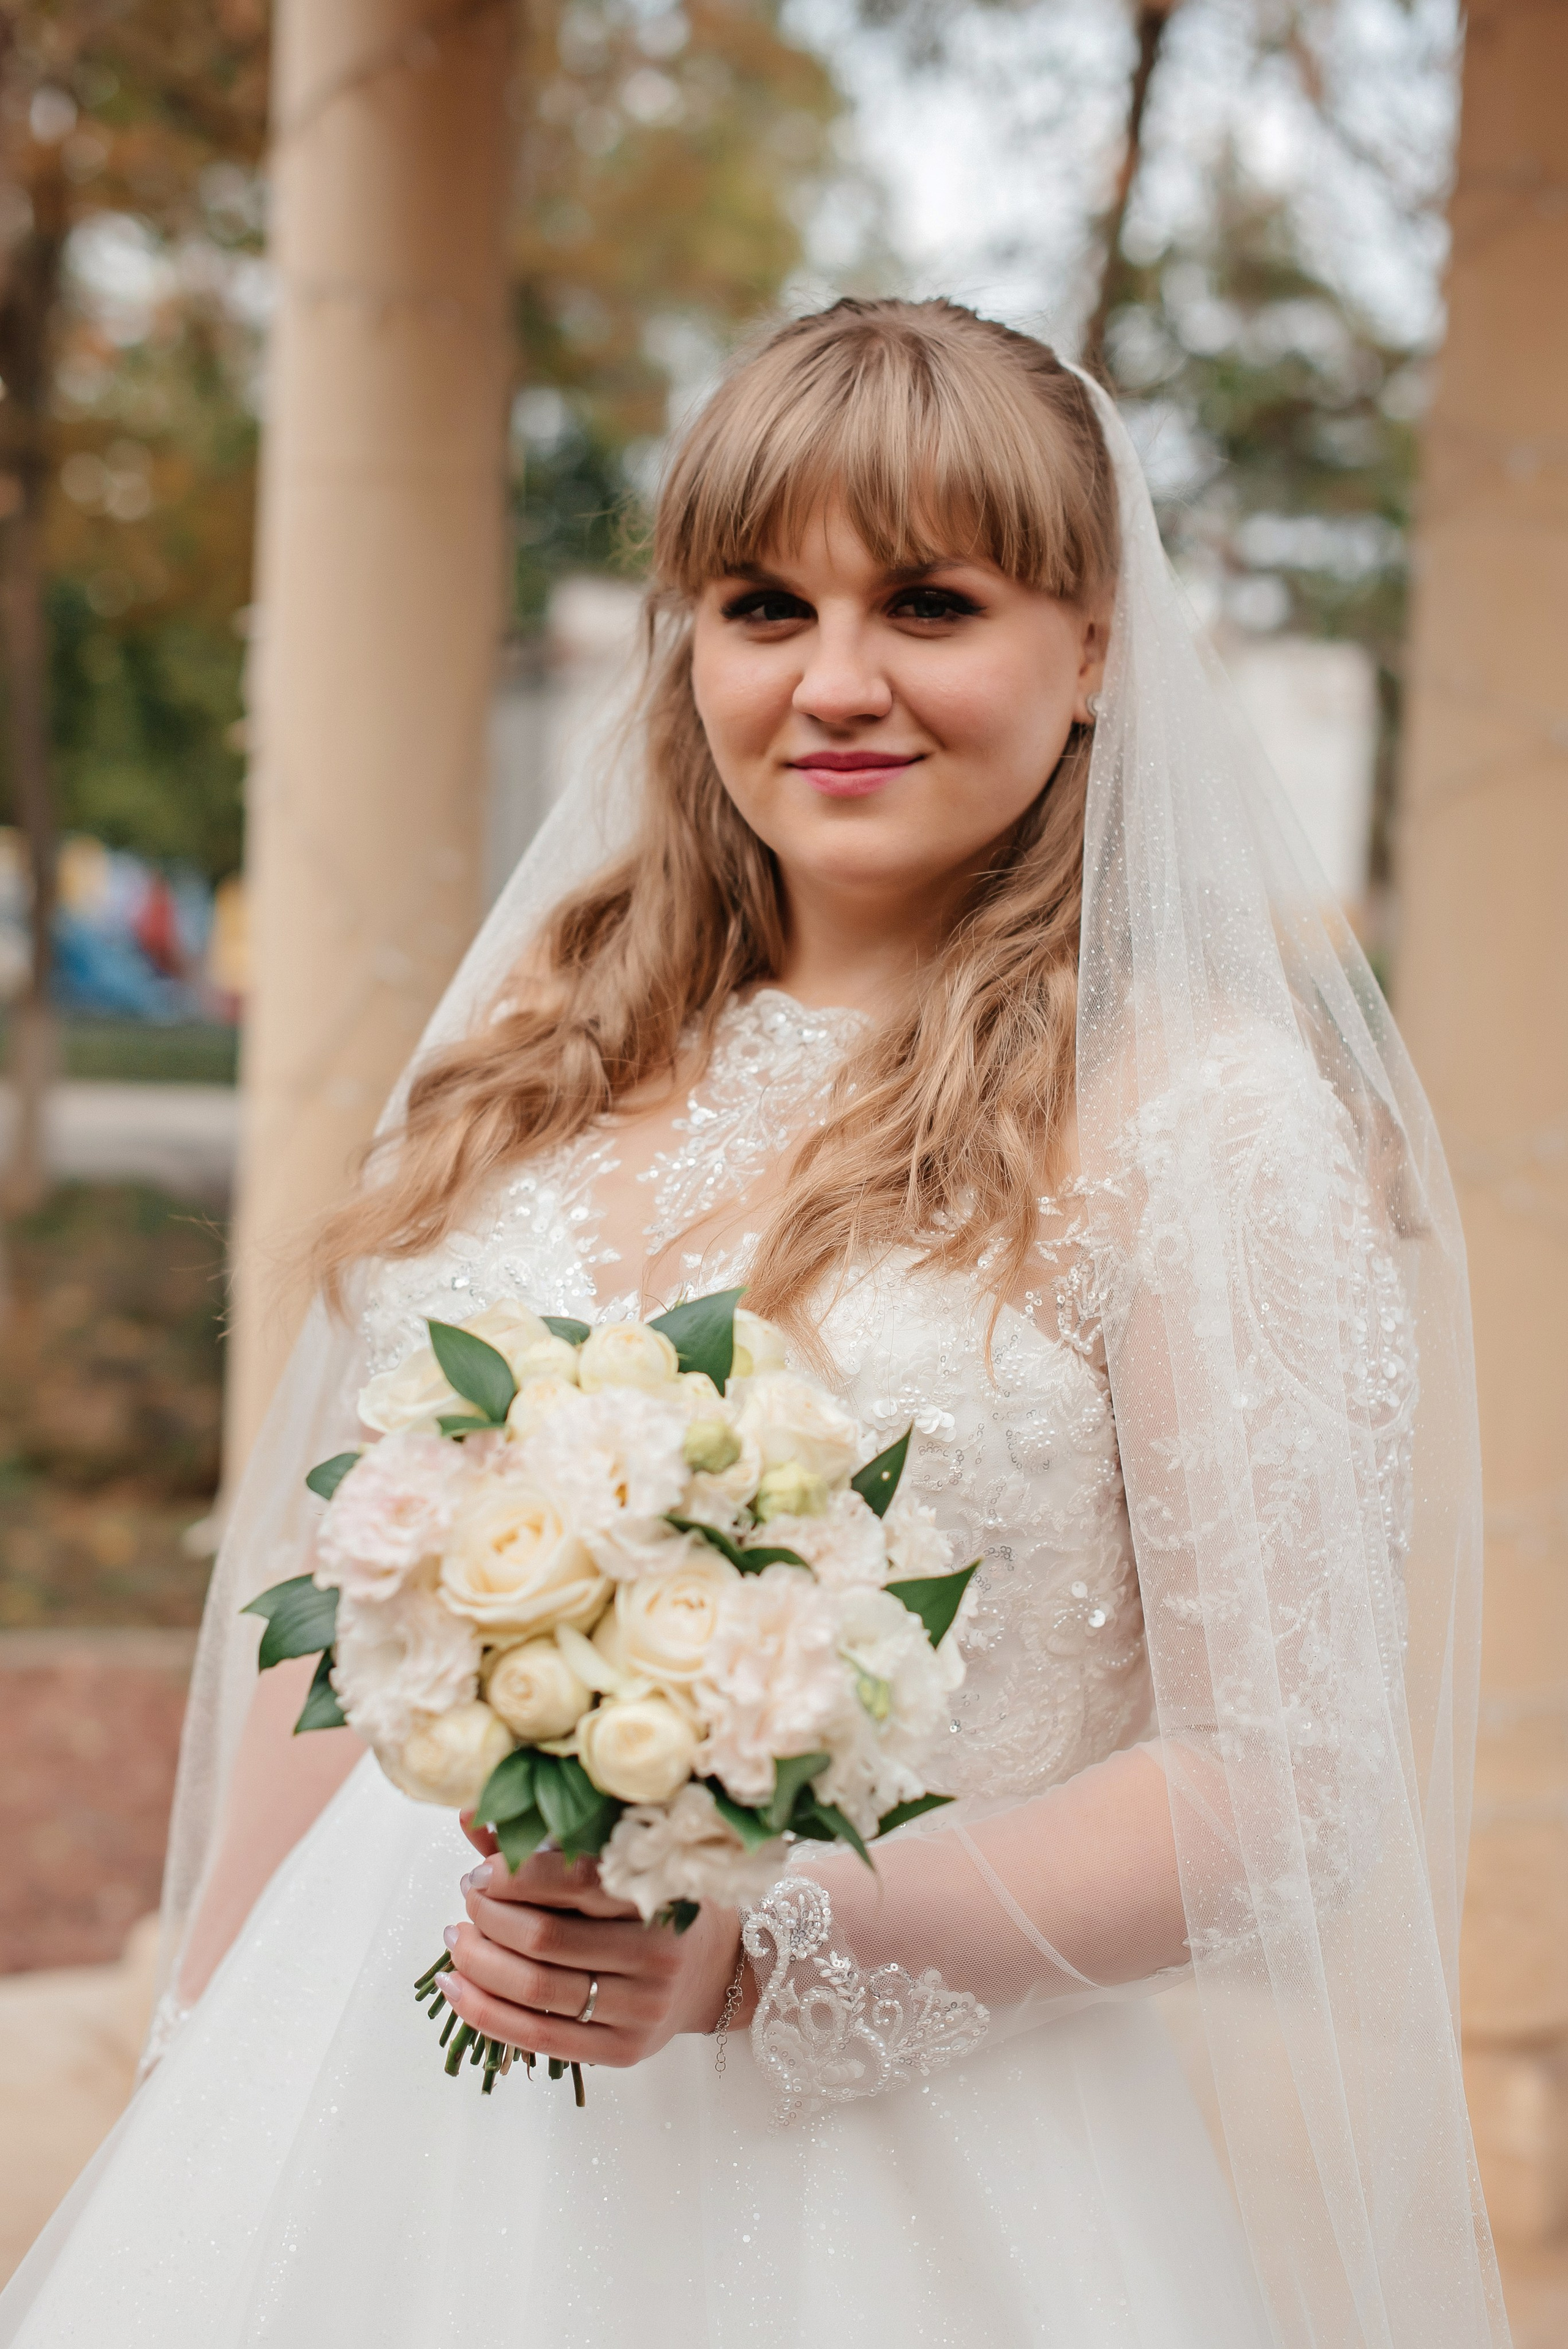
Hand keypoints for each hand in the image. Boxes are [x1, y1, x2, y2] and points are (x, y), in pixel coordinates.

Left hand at [441, 1841, 748, 2071]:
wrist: (712, 1971)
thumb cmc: (650, 1905)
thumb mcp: (616, 1865)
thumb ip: (543, 1844)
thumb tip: (469, 1814)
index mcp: (656, 1892)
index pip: (575, 1880)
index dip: (516, 1874)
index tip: (480, 1872)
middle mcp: (655, 1952)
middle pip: (546, 1938)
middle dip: (489, 1918)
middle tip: (467, 1901)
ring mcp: (642, 2006)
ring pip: (538, 1990)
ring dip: (479, 1965)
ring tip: (456, 1940)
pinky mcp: (624, 2050)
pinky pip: (540, 2038)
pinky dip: (487, 2014)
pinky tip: (457, 1990)